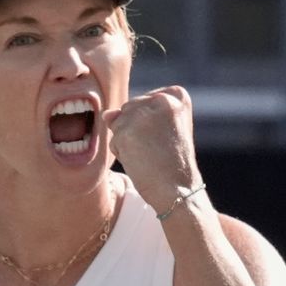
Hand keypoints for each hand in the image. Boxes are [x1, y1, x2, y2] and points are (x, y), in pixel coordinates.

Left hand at [103, 86, 202, 210]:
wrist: (179, 190)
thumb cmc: (173, 162)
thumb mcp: (161, 130)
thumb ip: (135, 114)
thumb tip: (107, 114)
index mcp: (176, 95)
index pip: (144, 102)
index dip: (151, 125)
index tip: (169, 138)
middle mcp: (161, 99)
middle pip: (130, 109)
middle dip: (137, 132)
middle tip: (160, 149)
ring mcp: (142, 114)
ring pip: (119, 124)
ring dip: (128, 143)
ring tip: (151, 155)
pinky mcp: (126, 131)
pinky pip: (113, 141)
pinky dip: (122, 154)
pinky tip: (141, 161)